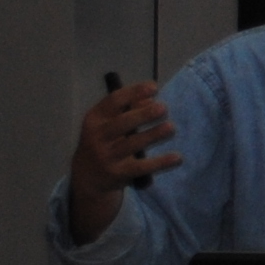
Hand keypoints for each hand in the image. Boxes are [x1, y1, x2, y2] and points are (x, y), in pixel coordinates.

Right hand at [69, 81, 179, 242]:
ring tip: (171, 128)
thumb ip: (128, 110)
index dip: (134, 92)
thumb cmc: (105, 141)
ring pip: (132, 144)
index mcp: (94, 118)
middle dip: (143, 114)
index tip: (154, 88)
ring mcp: (106, 156)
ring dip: (153, 135)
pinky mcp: (117, 174)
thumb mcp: (109, 124)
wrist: (88, 176)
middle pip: (121, 123)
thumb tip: (151, 99)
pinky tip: (177, 158)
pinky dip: (160, 162)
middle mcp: (97, 136)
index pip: (113, 101)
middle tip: (164, 108)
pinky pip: (141, 167)